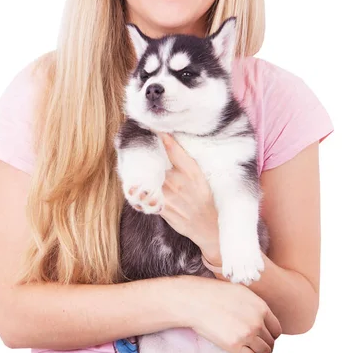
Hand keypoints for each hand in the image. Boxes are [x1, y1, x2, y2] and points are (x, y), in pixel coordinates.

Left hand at [156, 132, 220, 255]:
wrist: (209, 228)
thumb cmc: (207, 199)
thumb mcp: (202, 177)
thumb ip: (186, 162)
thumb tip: (169, 142)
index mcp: (191, 171)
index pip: (172, 147)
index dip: (161, 134)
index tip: (151, 124)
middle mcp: (177, 181)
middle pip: (155, 160)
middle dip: (150, 154)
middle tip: (143, 145)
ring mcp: (167, 195)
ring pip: (149, 177)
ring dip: (145, 172)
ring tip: (144, 167)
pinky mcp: (160, 208)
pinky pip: (147, 193)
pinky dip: (145, 188)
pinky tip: (145, 185)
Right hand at [181, 275, 280, 352]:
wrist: (196, 300)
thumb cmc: (215, 293)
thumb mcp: (240, 292)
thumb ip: (255, 305)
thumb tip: (262, 317)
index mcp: (260, 307)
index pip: (276, 328)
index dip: (271, 334)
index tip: (266, 336)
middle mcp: (256, 321)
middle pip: (271, 342)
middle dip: (266, 344)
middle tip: (258, 345)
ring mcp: (246, 334)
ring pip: (264, 352)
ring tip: (253, 351)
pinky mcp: (235, 346)